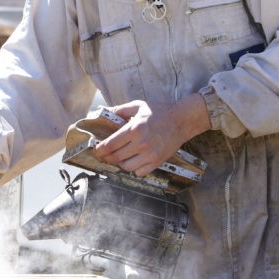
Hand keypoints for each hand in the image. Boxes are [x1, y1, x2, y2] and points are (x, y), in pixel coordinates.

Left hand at [93, 95, 209, 176]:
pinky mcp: (157, 162)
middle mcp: (142, 144)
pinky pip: (140, 172)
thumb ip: (120, 110)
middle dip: (106, 157)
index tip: (96, 150)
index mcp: (135, 129)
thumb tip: (104, 111)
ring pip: (127, 167)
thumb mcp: (138, 106)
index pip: (111, 144)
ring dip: (120, 163)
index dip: (100, 149)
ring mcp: (150, 155)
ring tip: (119, 157)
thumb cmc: (159, 112)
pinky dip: (134, 169)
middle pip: (116, 157)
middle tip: (103, 155)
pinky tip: (133, 161)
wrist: (182, 121)